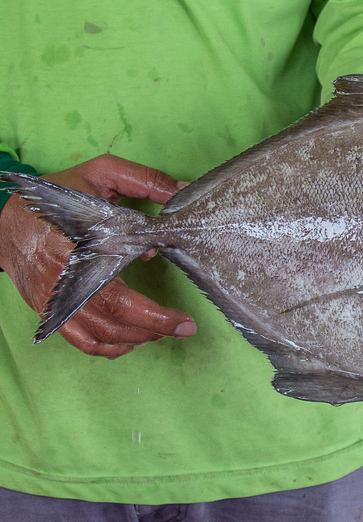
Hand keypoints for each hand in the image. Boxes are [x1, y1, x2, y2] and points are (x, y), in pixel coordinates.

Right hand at [0, 154, 195, 357]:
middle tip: (185, 329)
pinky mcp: (53, 310)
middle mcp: (66, 283)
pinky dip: (109, 347)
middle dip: (155, 330)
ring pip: (100, 336)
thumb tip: (182, 190)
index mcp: (79, 252)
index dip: (154, 315)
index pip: (118, 297)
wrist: (6, 217)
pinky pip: (81, 341)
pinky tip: (131, 340)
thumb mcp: (100, 174)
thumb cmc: (57, 196)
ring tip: (163, 330)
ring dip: (137, 338)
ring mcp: (57, 302)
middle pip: (112, 322)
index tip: (185, 322)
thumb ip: (144, 180)